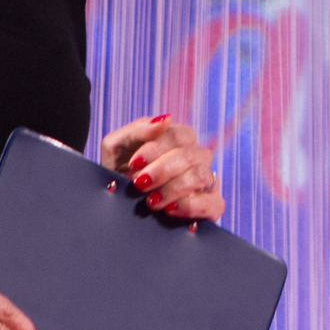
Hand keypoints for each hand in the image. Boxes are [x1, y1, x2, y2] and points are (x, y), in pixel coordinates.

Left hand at [101, 113, 224, 222]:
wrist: (115, 204)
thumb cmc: (117, 172)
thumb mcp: (116, 147)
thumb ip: (138, 129)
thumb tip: (165, 119)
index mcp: (178, 139)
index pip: (179, 135)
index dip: (157, 148)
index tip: (135, 163)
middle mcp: (196, 157)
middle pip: (189, 155)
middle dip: (162, 170)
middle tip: (140, 183)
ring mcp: (206, 181)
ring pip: (200, 177)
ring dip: (173, 189)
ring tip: (151, 201)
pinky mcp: (212, 206)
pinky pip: (214, 203)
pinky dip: (191, 206)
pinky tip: (170, 210)